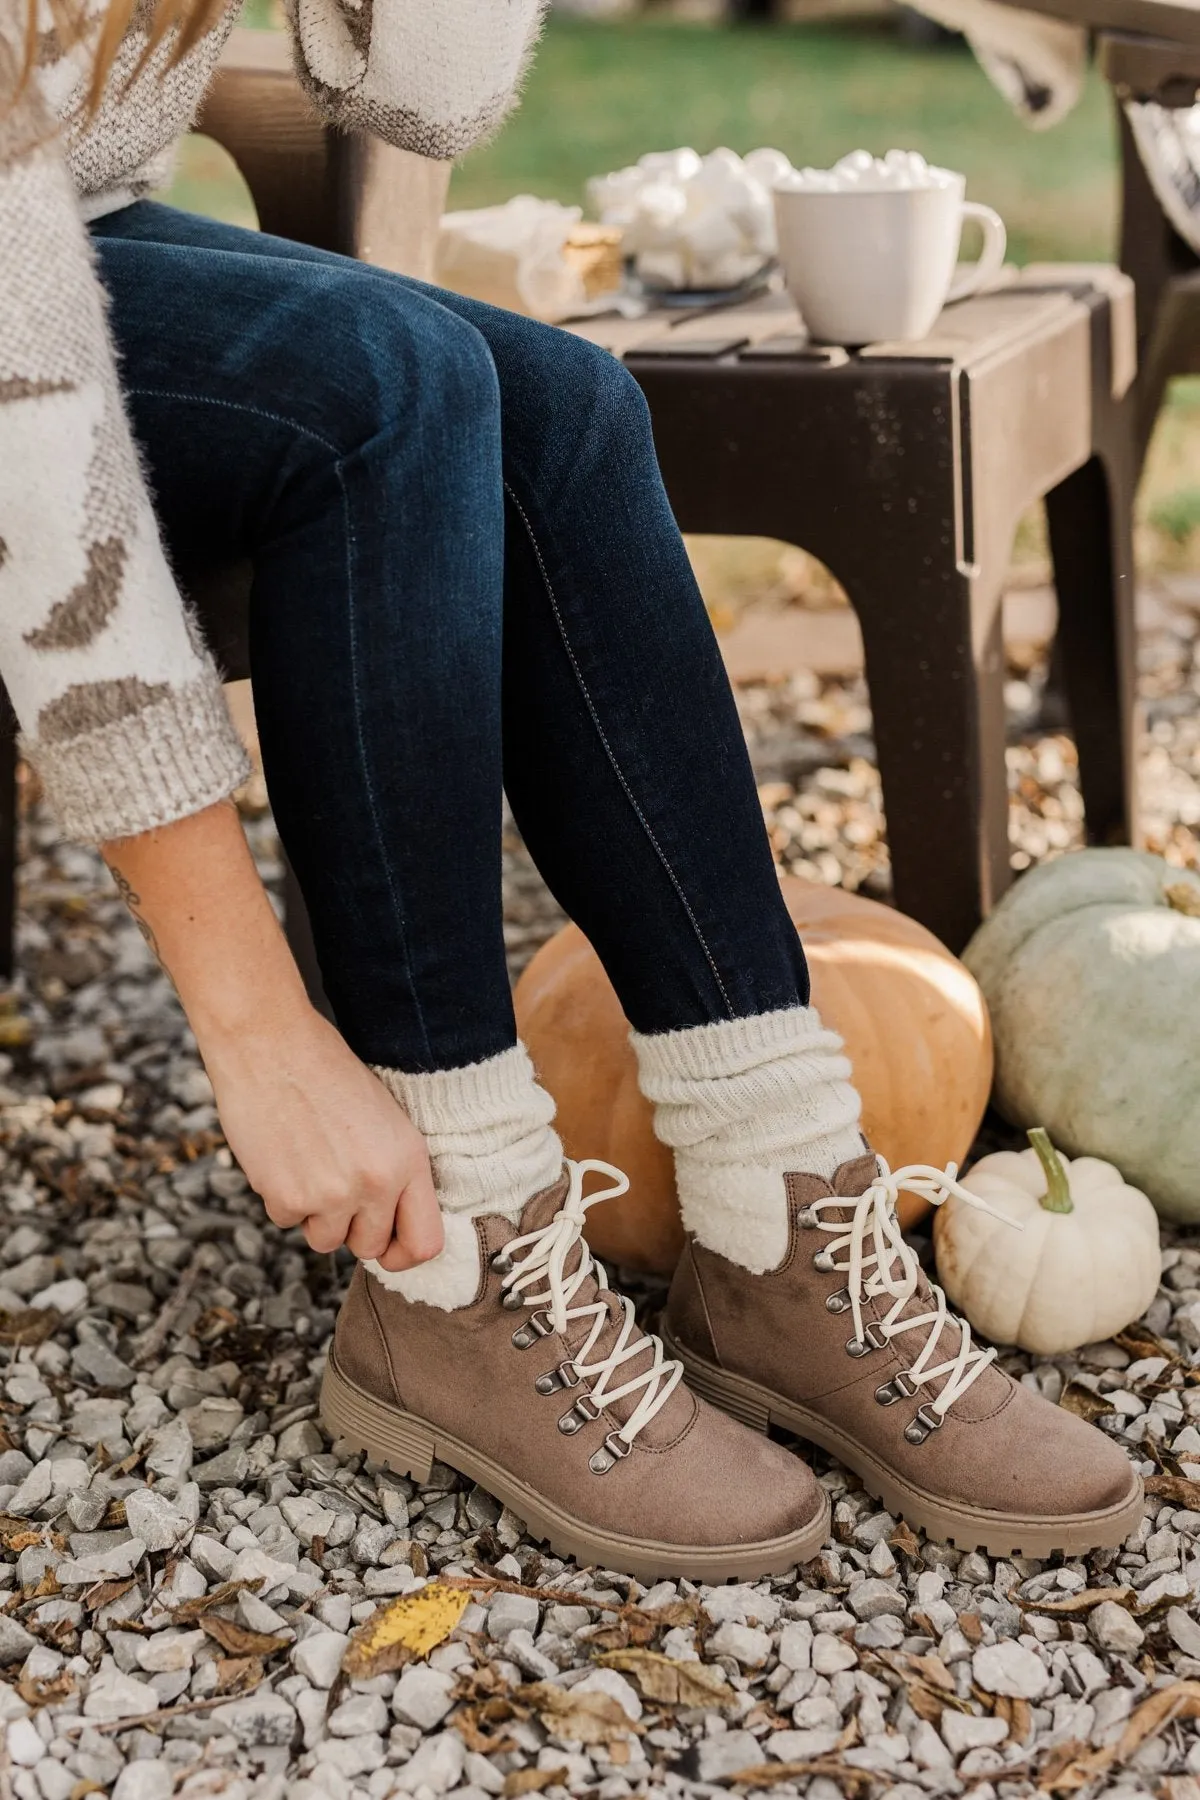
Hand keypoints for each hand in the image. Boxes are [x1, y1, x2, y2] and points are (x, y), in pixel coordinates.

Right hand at [200, 1003, 443, 1272]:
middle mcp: (376, 1183)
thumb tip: (391, 1223)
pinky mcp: (286, 1197)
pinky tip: (282, 1153)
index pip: (425, 1243)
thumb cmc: (327, 1071)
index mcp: (409, 1160)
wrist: (270, 1043)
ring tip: (309, 1162)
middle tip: (336, 1189)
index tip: (388, 1246)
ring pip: (325, 1240)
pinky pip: (287, 1221)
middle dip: (353, 1228)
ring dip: (315, 1214)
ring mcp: (331, 1195)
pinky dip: (281, 1196)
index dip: (404, 1253)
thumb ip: (394, 1171)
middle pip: (370, 1247)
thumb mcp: (385, 1118)